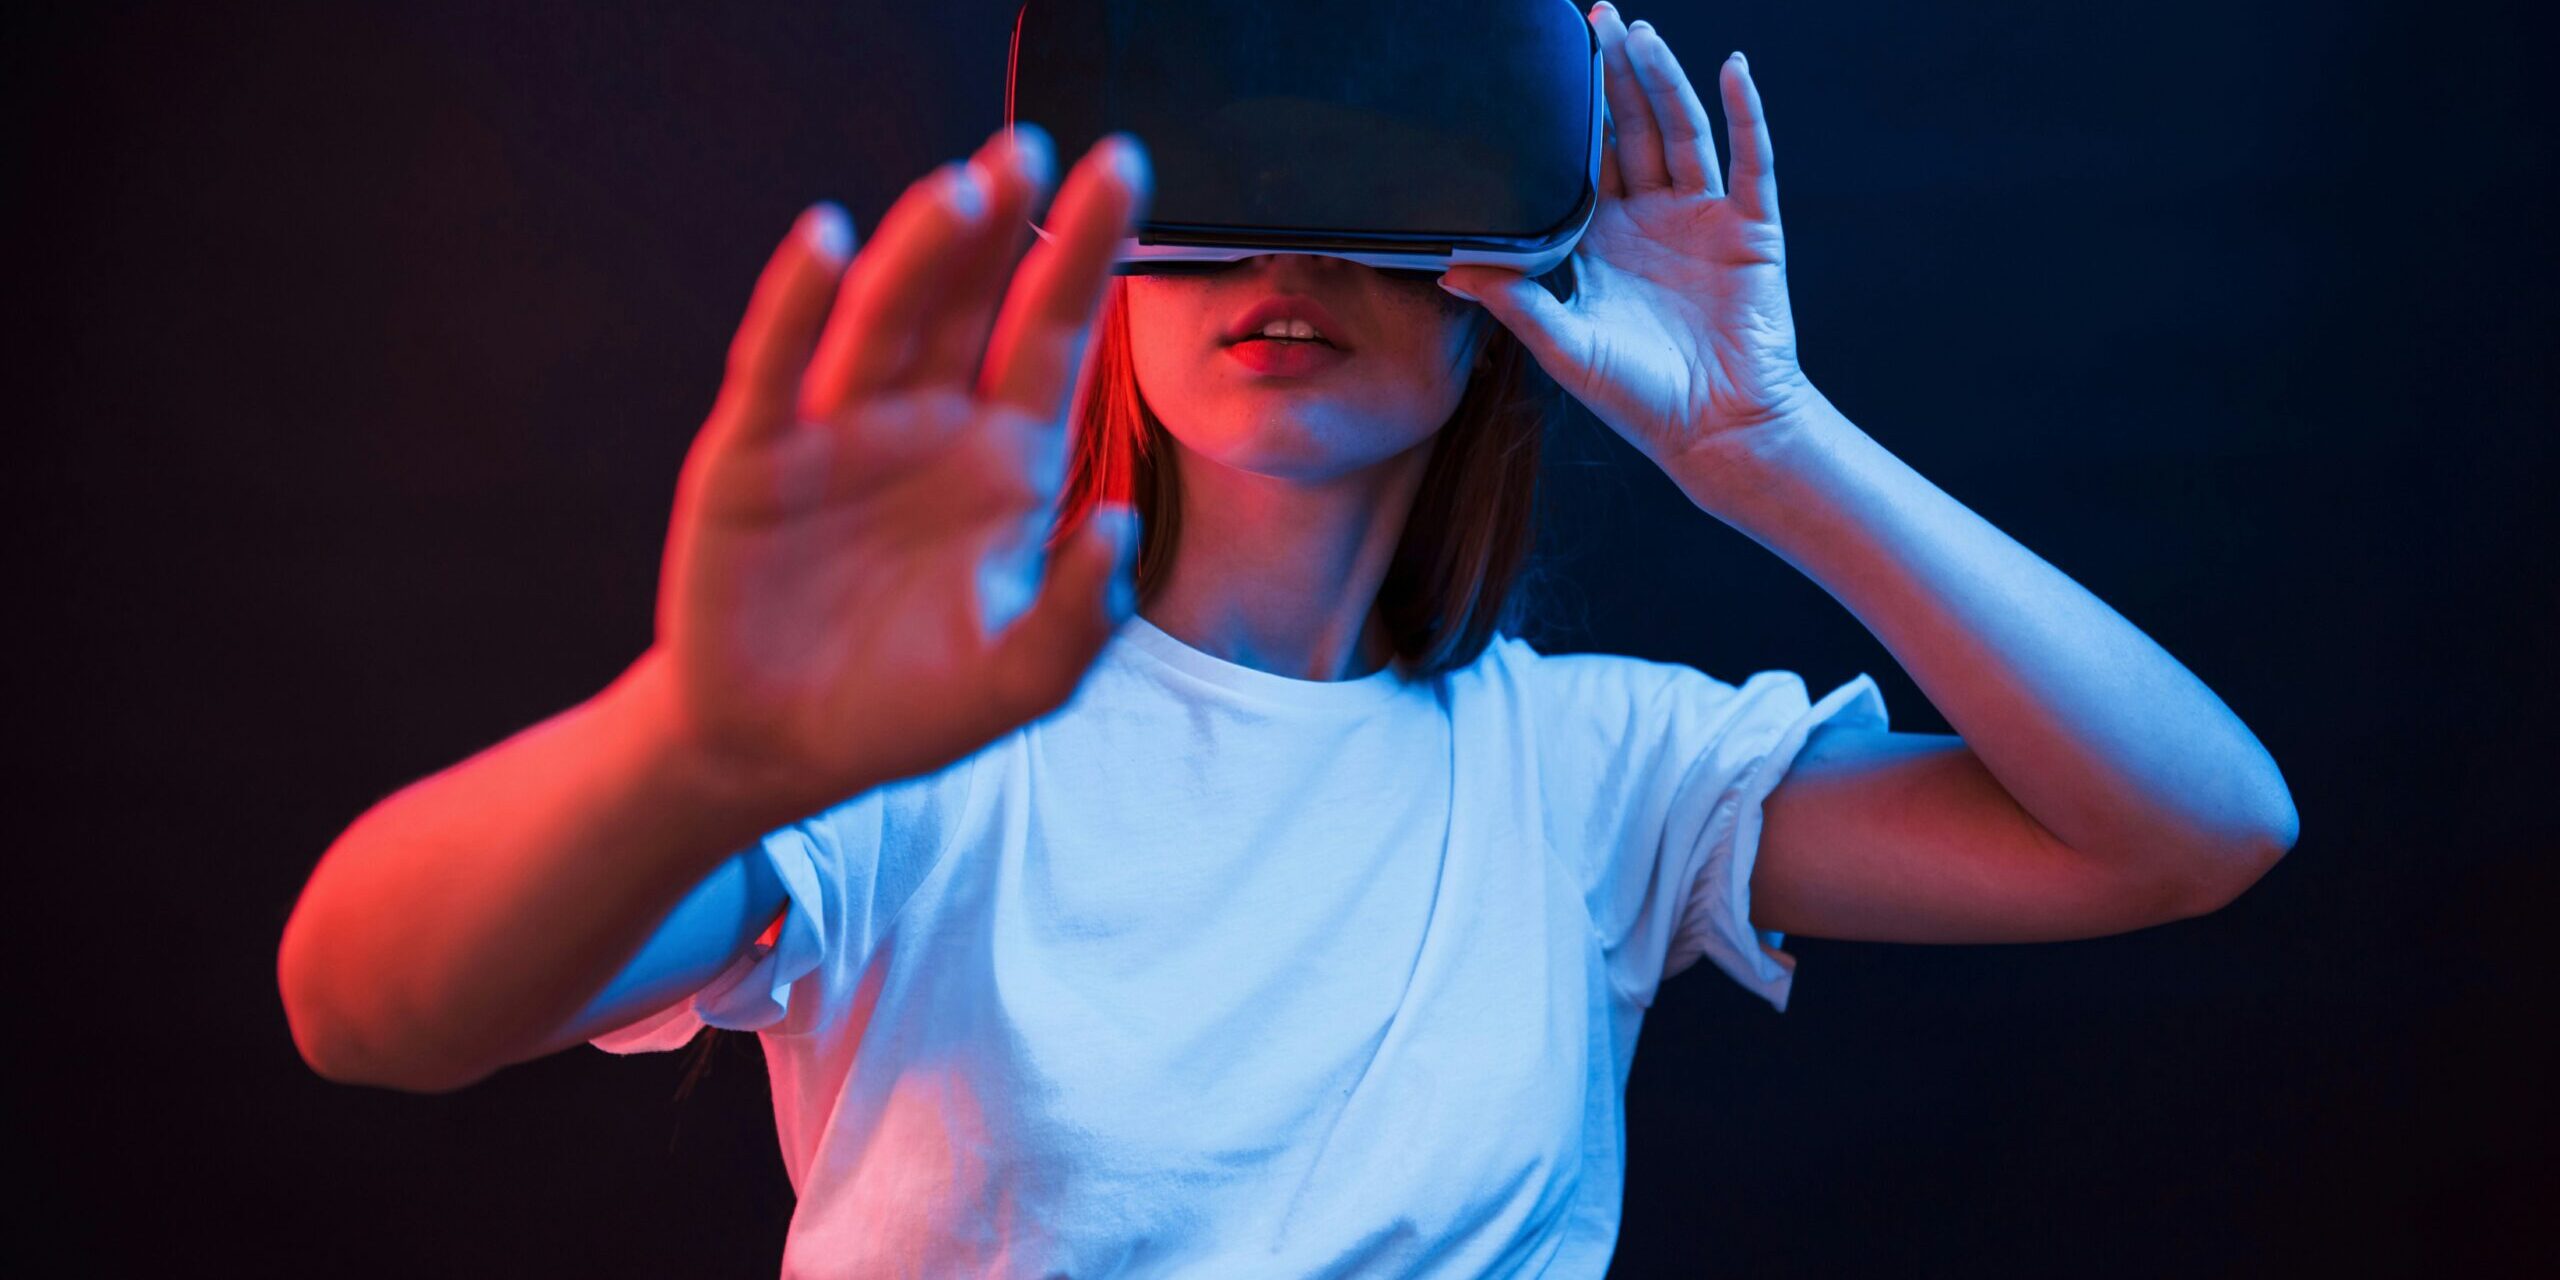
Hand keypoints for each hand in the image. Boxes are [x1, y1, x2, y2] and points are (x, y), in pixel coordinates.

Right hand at [653, 123, 1152, 814]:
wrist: (778, 750)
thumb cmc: (907, 707)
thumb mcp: (1019, 683)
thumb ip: (1081, 616)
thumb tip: (1117, 525)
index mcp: (1002, 461)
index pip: (1052, 332)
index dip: (1085, 253)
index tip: (1121, 169)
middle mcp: (925, 425)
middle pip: (970, 301)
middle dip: (1001, 224)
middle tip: (1030, 147)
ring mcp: (835, 432)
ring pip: (884, 317)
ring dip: (920, 252)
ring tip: (961, 188)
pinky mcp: (751, 456)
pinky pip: (778, 365)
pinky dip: (797, 301)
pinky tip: (829, 240)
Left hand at [1439, 5, 1822, 472]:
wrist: (1717, 430)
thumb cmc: (1638, 398)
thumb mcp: (1563, 347)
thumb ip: (1514, 301)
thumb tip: (1449, 269)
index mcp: (1600, 243)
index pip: (1577, 162)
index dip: (1563, 117)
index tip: (1540, 65)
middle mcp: (1648, 220)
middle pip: (1628, 130)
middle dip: (1609, 75)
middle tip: (1590, 18)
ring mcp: (1701, 218)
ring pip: (1679, 130)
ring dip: (1662, 80)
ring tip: (1637, 32)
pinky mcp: (1749, 227)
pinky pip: (1749, 158)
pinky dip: (1744, 112)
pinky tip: (1732, 68)